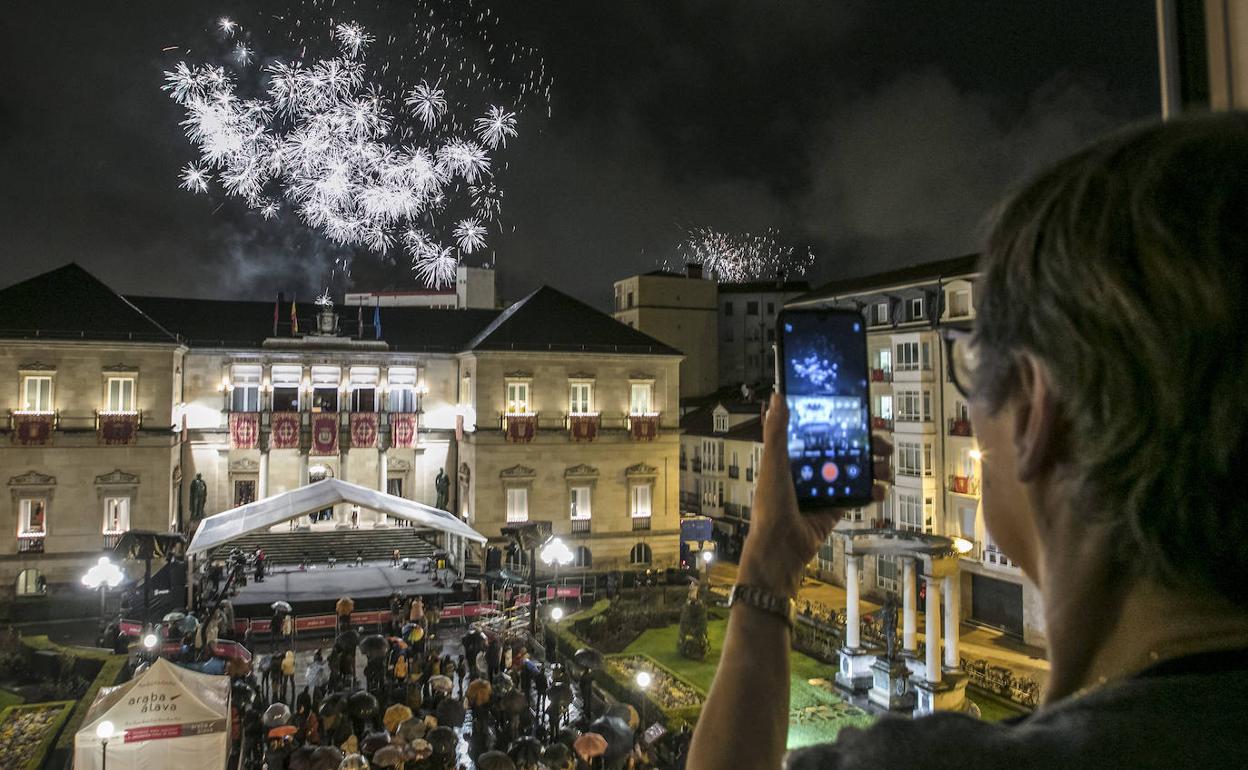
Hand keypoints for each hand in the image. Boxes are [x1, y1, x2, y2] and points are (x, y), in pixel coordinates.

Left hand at [738, 393, 890, 597]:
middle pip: (842, 451)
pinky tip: (878, 490)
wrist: (780, 548)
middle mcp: (809, 471)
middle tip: (882, 443)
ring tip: (884, 468)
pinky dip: (870, 492)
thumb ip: (777, 432)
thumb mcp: (773, 464)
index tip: (857, 415)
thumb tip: (778, 398)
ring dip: (872, 468)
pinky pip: (856, 496)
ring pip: (853, 472)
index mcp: (792, 457)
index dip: (838, 424)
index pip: (819, 433)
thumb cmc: (771, 506)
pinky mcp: (833, 509)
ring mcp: (823, 490)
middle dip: (865, 446)